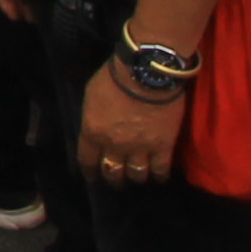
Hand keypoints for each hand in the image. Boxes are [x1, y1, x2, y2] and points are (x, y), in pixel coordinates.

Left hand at [77, 61, 186, 185]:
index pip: (87, 160)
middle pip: (112, 172)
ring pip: (136, 174)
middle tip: (117, 180)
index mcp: (93, 131)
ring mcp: (140, 147)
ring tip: (138, 177)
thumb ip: (93, 117)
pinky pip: (161, 169)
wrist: (147, 71)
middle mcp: (114, 145)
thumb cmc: (115, 76)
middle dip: (113, 179)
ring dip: (136, 177)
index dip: (90, 172)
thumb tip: (96, 128)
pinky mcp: (163, 145)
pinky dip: (160, 175)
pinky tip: (159, 177)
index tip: (92, 176)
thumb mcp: (91, 95)